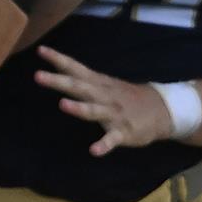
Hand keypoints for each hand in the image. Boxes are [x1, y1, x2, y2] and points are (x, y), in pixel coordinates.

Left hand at [34, 45, 171, 154]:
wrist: (164, 110)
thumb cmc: (124, 96)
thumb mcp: (103, 83)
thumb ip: (80, 77)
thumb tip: (56, 67)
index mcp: (97, 83)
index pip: (75, 68)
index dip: (58, 59)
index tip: (41, 50)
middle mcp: (104, 96)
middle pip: (79, 87)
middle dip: (59, 82)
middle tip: (38, 75)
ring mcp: (114, 114)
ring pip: (95, 110)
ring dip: (79, 108)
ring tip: (62, 105)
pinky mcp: (124, 132)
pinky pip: (112, 139)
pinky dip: (104, 145)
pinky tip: (94, 151)